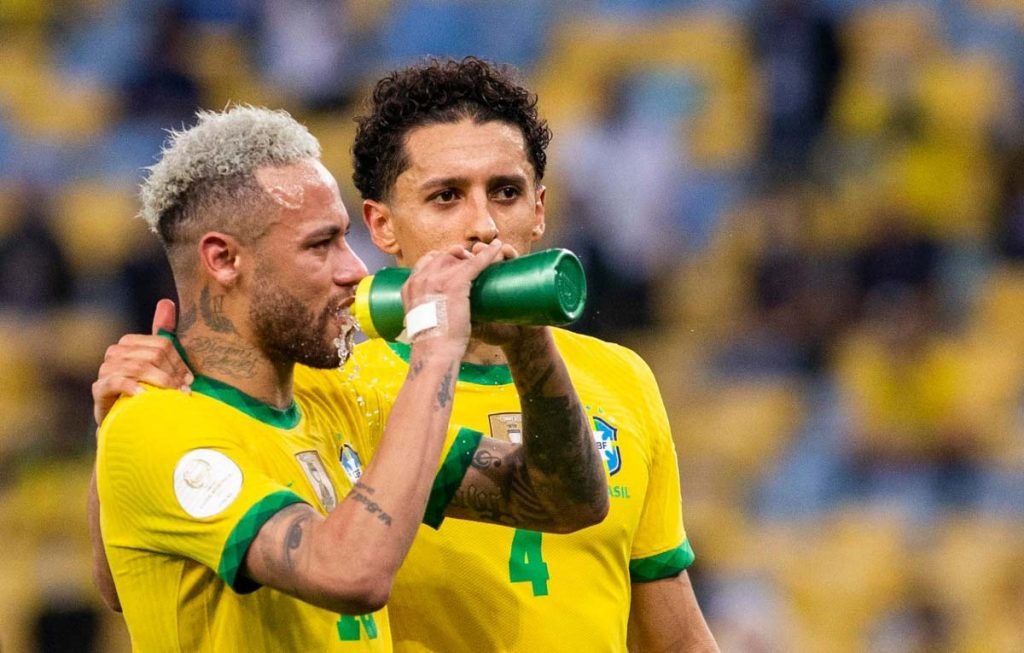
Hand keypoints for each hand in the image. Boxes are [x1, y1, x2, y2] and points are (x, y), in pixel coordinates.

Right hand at [91, 299, 191, 424]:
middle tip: (183, 392)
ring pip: (136, 367)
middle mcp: (115, 354)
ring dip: (159, 383)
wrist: (130, 425)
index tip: (189, 381)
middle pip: (151, 356)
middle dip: (171, 375)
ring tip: (172, 397)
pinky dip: (131, 387)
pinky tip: (145, 396)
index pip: (162, 345)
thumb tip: (167, 302)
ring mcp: (105, 371)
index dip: (179, 363)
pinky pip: (114, 382)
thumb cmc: (150, 392)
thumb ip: (164, 335)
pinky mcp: (99, 390)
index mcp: (131, 344)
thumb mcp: (161, 365)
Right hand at [402, 240, 505, 349]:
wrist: (434, 352)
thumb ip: (426, 309)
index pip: (426, 262)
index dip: (442, 261)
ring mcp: (437, 279)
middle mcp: (420, 278)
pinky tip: (498, 248)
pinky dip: (487, 254)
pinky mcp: (456, 283)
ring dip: (471, 256)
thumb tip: (437, 313)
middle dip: (457, 257)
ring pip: (457, 257)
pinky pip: (474, 262)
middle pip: (442, 256)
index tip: (453, 265)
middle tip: (470, 263)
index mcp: (409, 286)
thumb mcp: (421, 321)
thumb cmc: (431, 343)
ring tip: (485, 257)